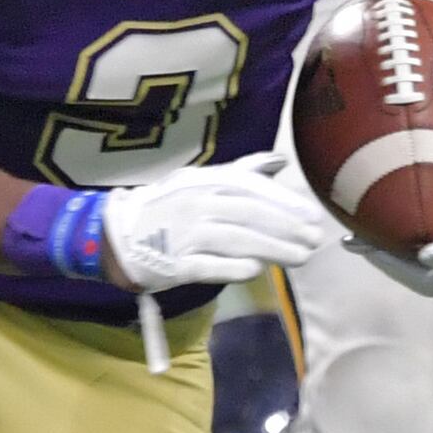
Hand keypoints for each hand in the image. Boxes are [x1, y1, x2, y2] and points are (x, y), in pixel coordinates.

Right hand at [87, 156, 332, 291]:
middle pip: (248, 214)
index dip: (283, 201)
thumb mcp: (200, 181)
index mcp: (203, 181)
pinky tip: (257, 270)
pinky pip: (209, 266)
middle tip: (313, 240)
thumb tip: (279, 162)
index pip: (249, 187)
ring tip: (300, 257)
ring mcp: (184, 235)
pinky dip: (234, 268)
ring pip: (235, 240)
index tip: (311, 215)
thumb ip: (241, 172)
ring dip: (272, 249)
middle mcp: (194, 204)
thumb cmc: (168, 208)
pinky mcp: (175, 265)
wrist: (118, 236)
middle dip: (285, 227)